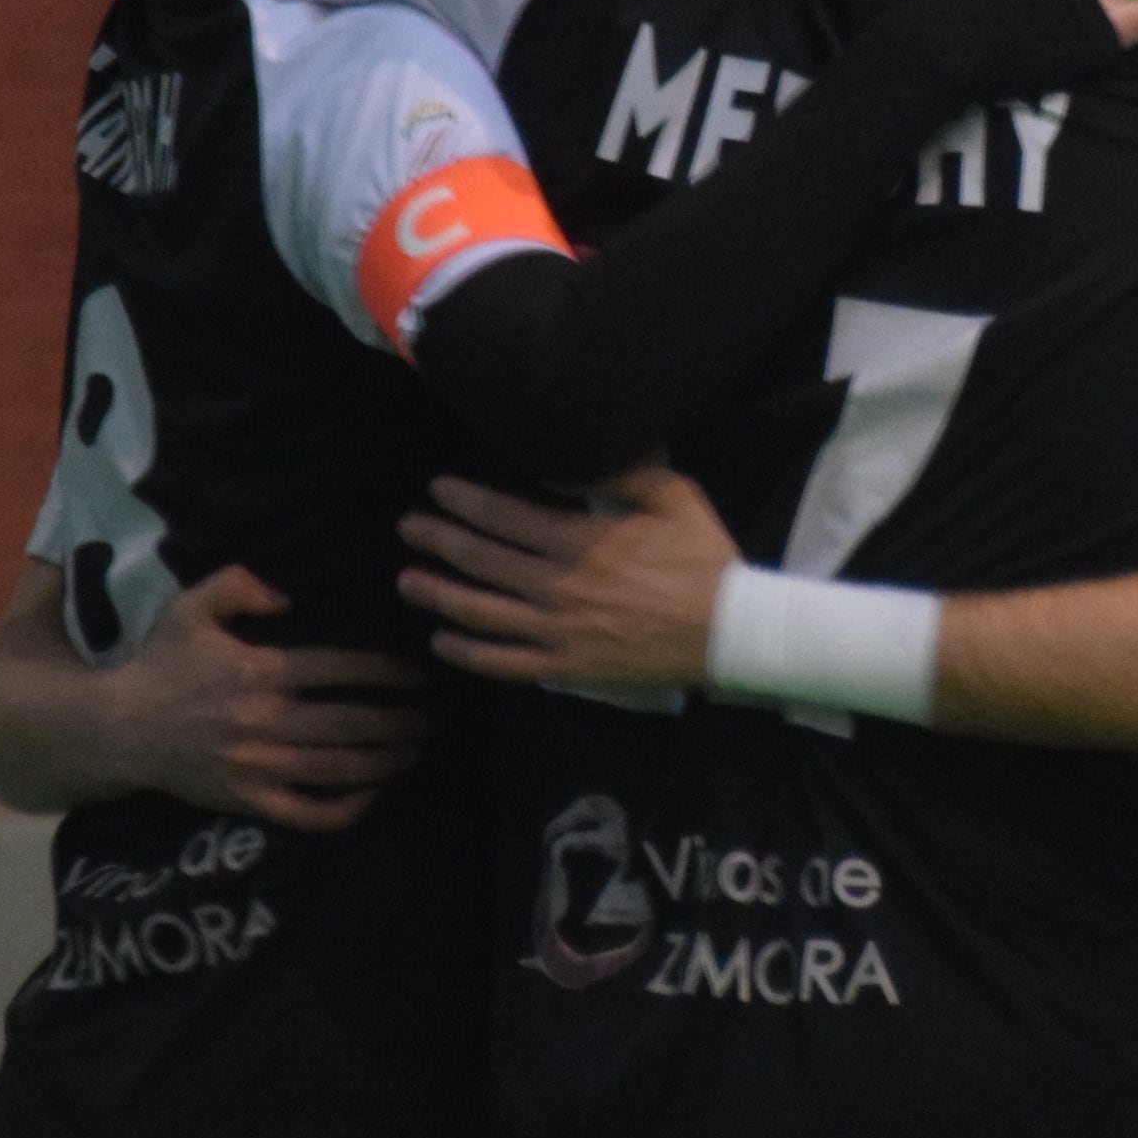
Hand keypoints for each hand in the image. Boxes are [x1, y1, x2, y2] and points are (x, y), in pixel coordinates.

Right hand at [104, 565, 435, 830]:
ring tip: (412, 750)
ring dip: (385, 761)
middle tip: (427, 717)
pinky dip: (345, 809)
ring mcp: (257, 767)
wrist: (120, 728)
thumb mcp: (193, 607)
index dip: (387, 672)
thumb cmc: (163, 663)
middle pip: (351, 723)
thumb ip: (240, 584)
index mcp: (260, 671)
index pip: (342, 670)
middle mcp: (264, 721)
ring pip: (338, 769)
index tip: (415, 675)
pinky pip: (307, 814)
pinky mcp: (247, 802)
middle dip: (399, 721)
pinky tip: (370, 794)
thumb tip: (291, 596)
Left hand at [400, 467, 740, 690]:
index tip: (438, 490)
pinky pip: (506, 663)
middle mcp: (558, 585)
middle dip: (440, 540)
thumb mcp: (673, 497)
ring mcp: (558, 630)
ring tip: (408, 580)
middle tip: (410, 528)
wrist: (729, 630)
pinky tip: (443, 642)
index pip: (505, 516)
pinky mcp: (567, 667)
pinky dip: (470, 653)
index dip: (465, 501)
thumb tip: (565, 469)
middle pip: (483, 560)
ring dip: (440, 594)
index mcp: (580, 540)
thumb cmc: (702, 560)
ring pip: (483, 612)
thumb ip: (620, 475)